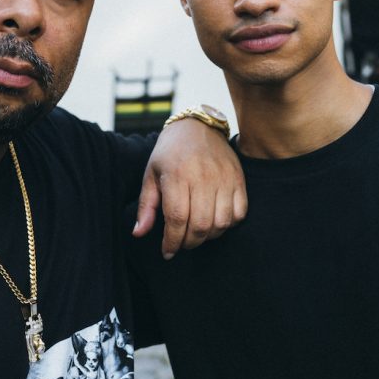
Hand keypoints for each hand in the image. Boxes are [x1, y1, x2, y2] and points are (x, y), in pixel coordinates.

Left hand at [134, 118, 246, 257]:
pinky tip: (214, 222)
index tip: (167, 252)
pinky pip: (240, 213)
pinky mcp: (239, 179)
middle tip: (181, 245)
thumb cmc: (170, 153)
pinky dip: (228, 224)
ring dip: (209, 236)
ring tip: (196, 234)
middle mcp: (203, 176)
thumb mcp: (151, 175)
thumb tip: (138, 233)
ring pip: (221, 222)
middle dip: (189, 243)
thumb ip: (146, 206)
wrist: (197, 127)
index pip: (177, 219)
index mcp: (178, 175)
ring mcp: (224, 178)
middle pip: (200, 225)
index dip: (172, 241)